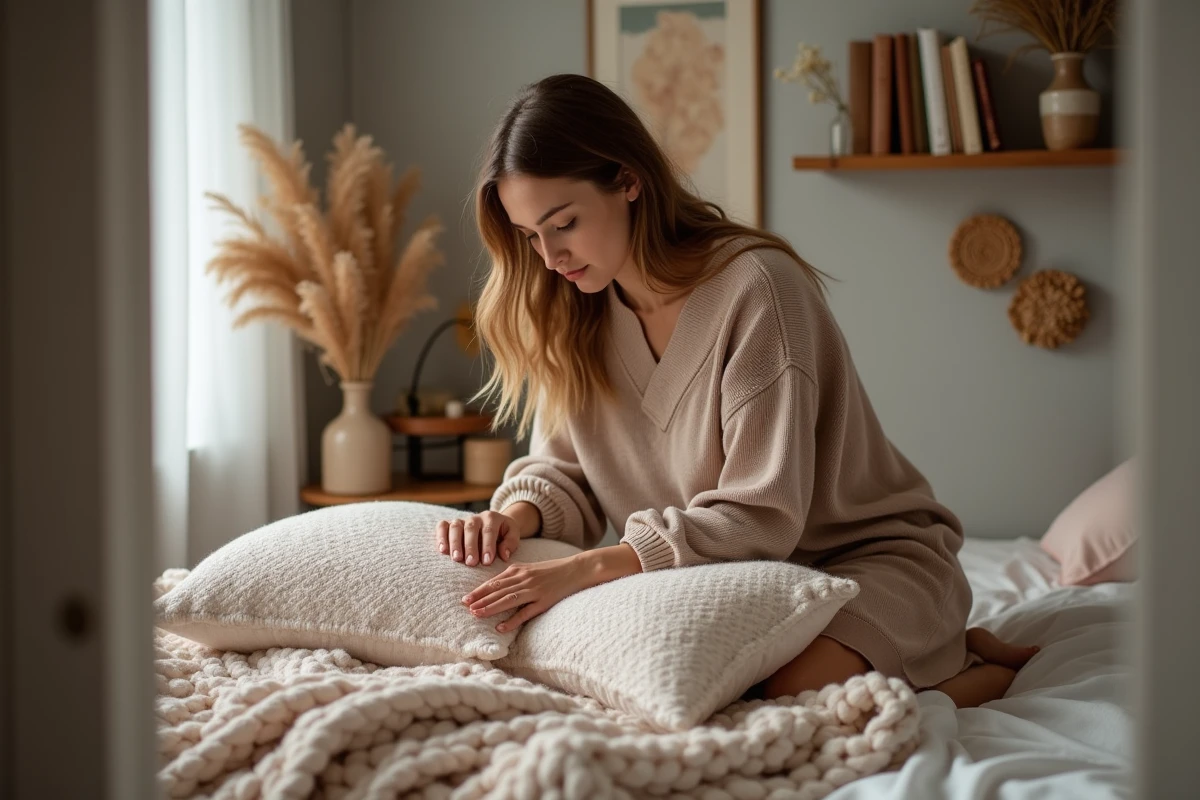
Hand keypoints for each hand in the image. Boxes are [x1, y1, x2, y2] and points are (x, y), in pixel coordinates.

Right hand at [435, 511, 520, 565]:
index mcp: (492, 518)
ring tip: (456, 558)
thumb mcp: (513, 534)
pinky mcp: (450, 524)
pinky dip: (440, 536)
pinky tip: (442, 550)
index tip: (487, 561)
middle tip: (471, 563)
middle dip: (470, 546)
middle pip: (471, 528)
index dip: (487, 546)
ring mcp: (462, 520)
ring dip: (455, 543)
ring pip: (455, 526)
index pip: (489, 531)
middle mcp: (475, 517)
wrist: (495, 523)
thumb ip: (510, 543)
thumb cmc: (504, 533)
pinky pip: (442, 526)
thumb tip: (503, 555)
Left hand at [461, 555, 590, 631]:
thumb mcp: (530, 568)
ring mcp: (534, 590)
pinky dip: (512, 620)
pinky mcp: (544, 601)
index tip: (465, 598)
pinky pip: (525, 612)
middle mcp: (524, 579)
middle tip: (466, 608)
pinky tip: (501, 627)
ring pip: (508, 600)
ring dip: (491, 608)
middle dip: (480, 599)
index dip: (479, 591)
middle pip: (498, 590)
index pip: (494, 582)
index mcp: (519, 570)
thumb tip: (496, 584)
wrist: (577, 569)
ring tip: (477, 615)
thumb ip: (514, 575)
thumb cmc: (552, 570)